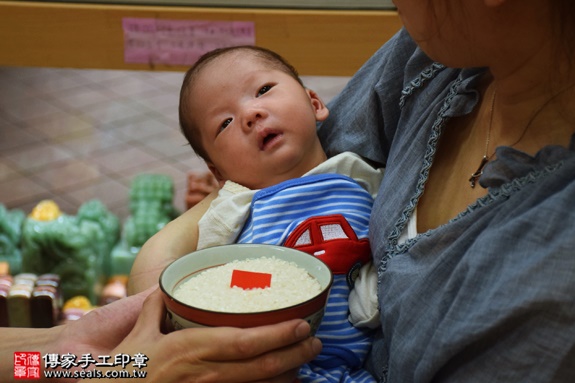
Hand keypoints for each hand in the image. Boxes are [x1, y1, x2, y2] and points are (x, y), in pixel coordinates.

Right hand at [95, 289, 321, 382]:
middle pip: (259, 365)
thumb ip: (157, 306)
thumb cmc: (128, 368)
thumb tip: (167, 286)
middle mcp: (205, 372)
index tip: (300, 324)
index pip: (244, 342)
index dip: (277, 335)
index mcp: (191, 347)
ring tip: (306, 361)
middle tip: (315, 342)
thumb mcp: (140, 333)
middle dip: (293, 353)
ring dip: (286, 374)